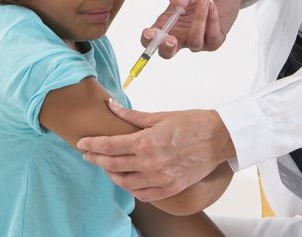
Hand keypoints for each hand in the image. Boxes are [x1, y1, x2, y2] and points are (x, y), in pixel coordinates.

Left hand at [77, 99, 235, 201]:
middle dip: (96, 158)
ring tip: (106, 166)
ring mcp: (160, 178)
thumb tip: (112, 106)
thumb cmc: (192, 123)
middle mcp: (149, 163)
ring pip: (125, 182)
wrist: (220, 138)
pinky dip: (131, 188)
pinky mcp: (170, 188)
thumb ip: (132, 116)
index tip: (82, 143)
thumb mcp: (160, 116)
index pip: (109, 146)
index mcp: (146, 142)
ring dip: (111, 174)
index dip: (92, 144)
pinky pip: (143, 194)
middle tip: (87, 154)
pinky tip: (127, 180)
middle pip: (112, 164)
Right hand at [143, 0, 255, 57]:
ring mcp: (197, 40)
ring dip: (199, 20)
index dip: (148, 39)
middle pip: (168, 52)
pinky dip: (212, 20)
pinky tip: (212, 5)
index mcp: (167, 23)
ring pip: (194, 42)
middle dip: (167, 48)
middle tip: (171, 39)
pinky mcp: (214, 40)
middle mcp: (180, 35)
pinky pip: (212, 37)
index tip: (149, 33)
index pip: (152, 38)